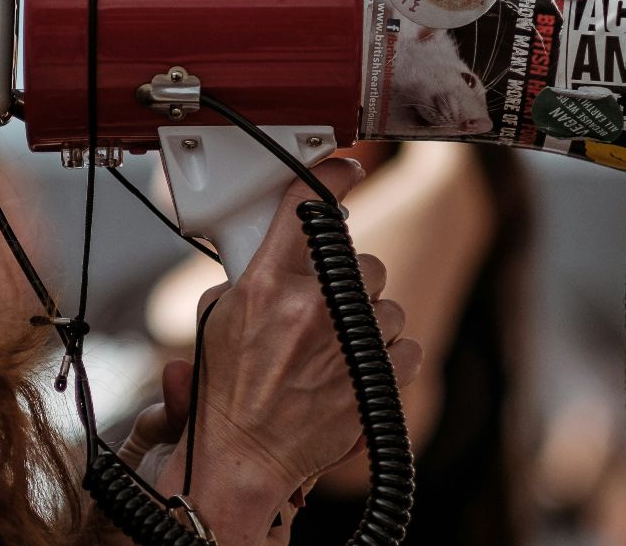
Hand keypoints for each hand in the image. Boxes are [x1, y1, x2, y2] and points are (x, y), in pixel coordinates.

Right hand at [132, 160, 425, 542]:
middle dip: (347, 277)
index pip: (308, 206)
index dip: (332, 177)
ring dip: (367, 319)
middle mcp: (311, 308)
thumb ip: (253, 274)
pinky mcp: (374, 380)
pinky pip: (405, 346)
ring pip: (386, 304)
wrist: (244, 457)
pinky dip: (388, 356)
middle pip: (360, 258)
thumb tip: (281, 248)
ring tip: (336, 344)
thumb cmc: (226, 393)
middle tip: (322, 302)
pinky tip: (359, 366)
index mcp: (267, 284)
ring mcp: (347, 344)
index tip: (344, 169)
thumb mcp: (219, 316)